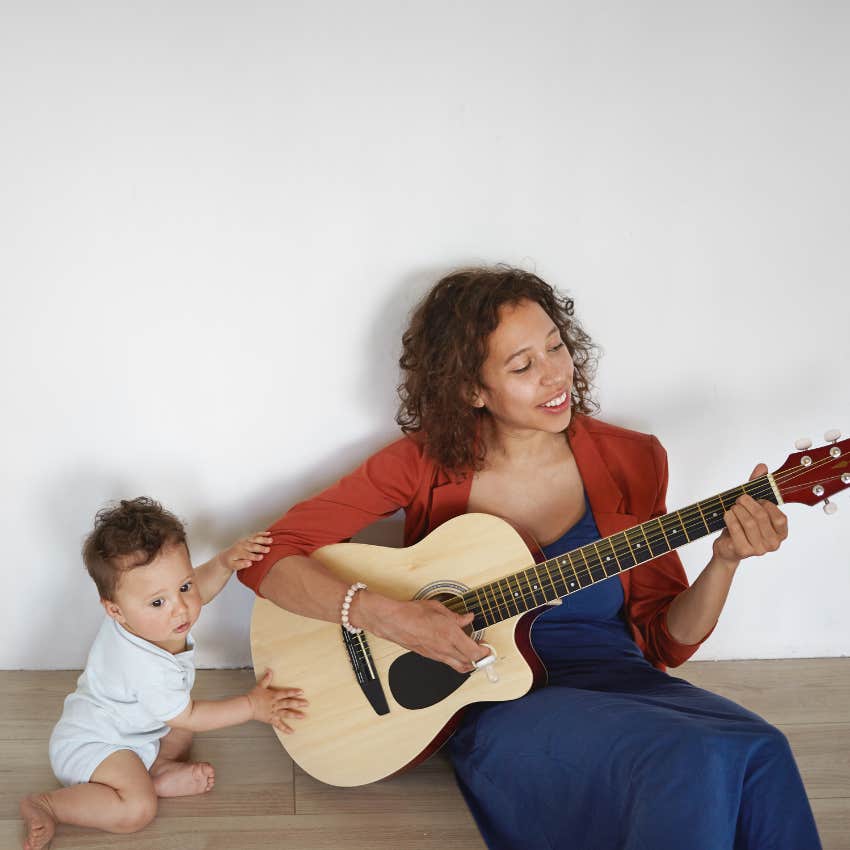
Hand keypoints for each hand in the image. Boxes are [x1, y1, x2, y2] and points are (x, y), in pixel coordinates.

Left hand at [217, 532, 271, 571]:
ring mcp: (244, 540)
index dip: (254, 556)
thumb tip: (250, 563)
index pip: (247, 554)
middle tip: (268, 549)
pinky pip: (255, 535)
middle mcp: (241, 545)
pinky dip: (262, 533)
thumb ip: (241, 565)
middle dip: (260, 547)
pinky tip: (268, 533)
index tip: (261, 557)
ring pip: (254, 539)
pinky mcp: (247, 538)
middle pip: (252, 546)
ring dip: (263, 539)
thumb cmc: (231, 562)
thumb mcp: (233, 566)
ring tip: (271, 540)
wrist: (226, 555)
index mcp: (237, 552)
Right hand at [247, 669, 308, 733]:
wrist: (247, 707)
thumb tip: (270, 670)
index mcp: (274, 696)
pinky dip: (285, 729)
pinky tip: (292, 732)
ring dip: (295, 715)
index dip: (294, 692)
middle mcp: (275, 704)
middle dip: (298, 703)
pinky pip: (279, 725)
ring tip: (303, 716)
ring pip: (286, 714)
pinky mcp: (271, 720)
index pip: (286, 693)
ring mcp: (274, 713)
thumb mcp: (260, 686)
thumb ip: (267, 678)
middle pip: (288, 704)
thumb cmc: (253, 696)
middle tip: (307, 703)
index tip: (302, 692)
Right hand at [363, 596, 488, 673]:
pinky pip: (448, 663)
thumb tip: (467, 618)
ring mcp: (436, 655)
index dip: (485, 653)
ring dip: (469, 662)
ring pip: (459, 667)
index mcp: (449, 633)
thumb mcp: (438, 608)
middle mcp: (444, 647)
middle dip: (480, 660)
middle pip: (469, 664)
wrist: (393, 622)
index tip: (488, 648)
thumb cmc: (412, 613)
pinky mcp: (429, 657)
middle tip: (484, 651)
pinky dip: (456, 660)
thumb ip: (456, 616)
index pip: (474, 652)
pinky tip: (456, 650)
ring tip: (472, 653)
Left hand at [712, 464, 788, 567]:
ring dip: (737, 510)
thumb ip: (758, 486)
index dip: (766, 505)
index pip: (780, 517)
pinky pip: (736, 529)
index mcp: (781, 533)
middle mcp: (773, 544)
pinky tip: (727, 515)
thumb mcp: (751, 504)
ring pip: (749, 522)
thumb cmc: (742, 525)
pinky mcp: (743, 551)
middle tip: (740, 498)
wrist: (727, 547)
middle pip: (761, 517)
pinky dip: (729, 518)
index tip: (757, 499)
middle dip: (747, 503)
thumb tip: (762, 466)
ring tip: (733, 507)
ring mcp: (759, 550)